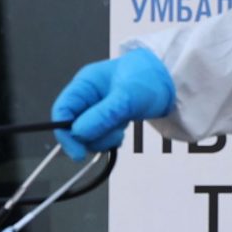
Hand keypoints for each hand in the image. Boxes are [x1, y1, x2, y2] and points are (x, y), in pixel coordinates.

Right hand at [50, 47, 175, 159]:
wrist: (170, 80)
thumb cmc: (148, 78)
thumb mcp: (126, 97)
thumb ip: (102, 116)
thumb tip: (78, 134)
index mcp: (85, 84)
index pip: (62, 111)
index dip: (65, 134)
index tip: (78, 153)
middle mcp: (87, 97)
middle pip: (73, 127)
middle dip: (91, 137)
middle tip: (113, 135)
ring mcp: (97, 108)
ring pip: (87, 135)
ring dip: (103, 139)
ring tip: (121, 128)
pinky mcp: (107, 118)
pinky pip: (100, 136)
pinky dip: (110, 139)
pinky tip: (122, 130)